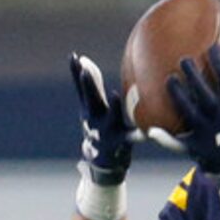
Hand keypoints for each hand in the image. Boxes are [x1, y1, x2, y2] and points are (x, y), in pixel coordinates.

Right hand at [70, 51, 133, 186]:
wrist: (102, 163)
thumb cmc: (98, 128)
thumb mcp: (91, 107)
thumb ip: (91, 84)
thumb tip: (83, 58)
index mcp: (89, 108)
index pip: (81, 87)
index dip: (76, 72)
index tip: (73, 57)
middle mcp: (96, 118)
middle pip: (91, 99)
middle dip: (88, 85)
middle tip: (84, 71)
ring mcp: (107, 130)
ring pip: (110, 117)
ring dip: (112, 107)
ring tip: (114, 95)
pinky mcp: (121, 142)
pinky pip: (132, 137)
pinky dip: (138, 135)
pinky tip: (146, 133)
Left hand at [163, 43, 219, 187]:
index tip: (212, 47)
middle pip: (206, 97)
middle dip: (196, 77)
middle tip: (184, 59)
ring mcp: (206, 134)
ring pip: (190, 113)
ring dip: (179, 96)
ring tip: (169, 79)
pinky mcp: (194, 148)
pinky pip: (177, 143)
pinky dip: (164, 139)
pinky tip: (150, 131)